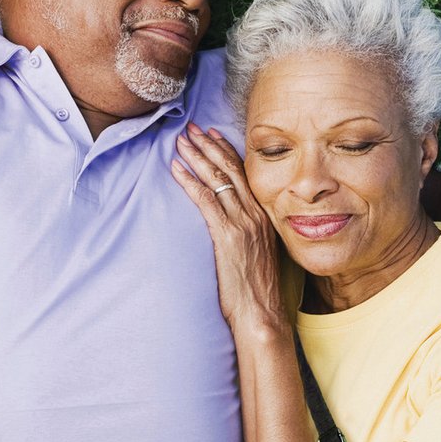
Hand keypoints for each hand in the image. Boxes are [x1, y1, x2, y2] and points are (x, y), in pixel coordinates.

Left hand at [170, 124, 287, 335]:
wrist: (261, 313)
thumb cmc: (257, 291)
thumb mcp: (258, 254)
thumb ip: (249, 234)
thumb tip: (236, 226)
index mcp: (264, 216)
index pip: (245, 174)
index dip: (227, 151)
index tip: (213, 134)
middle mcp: (255, 215)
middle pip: (230, 170)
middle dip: (209, 145)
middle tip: (192, 128)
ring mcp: (242, 224)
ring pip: (217, 179)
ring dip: (196, 156)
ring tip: (180, 140)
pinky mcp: (227, 236)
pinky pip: (206, 200)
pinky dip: (189, 181)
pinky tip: (176, 168)